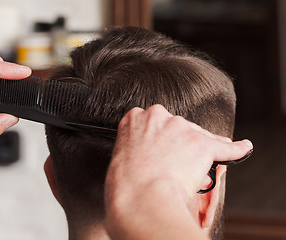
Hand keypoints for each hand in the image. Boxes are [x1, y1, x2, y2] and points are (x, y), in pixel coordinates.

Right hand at [105, 105, 252, 239]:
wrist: (141, 198)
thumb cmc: (126, 185)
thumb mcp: (120, 156)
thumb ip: (136, 147)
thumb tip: (150, 156)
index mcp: (134, 118)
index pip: (153, 122)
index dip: (159, 138)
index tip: (161, 148)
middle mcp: (158, 116)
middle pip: (176, 127)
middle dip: (178, 144)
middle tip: (174, 165)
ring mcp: (181, 128)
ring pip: (197, 136)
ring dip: (197, 152)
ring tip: (191, 173)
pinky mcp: (202, 142)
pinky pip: (225, 146)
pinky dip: (235, 149)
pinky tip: (242, 147)